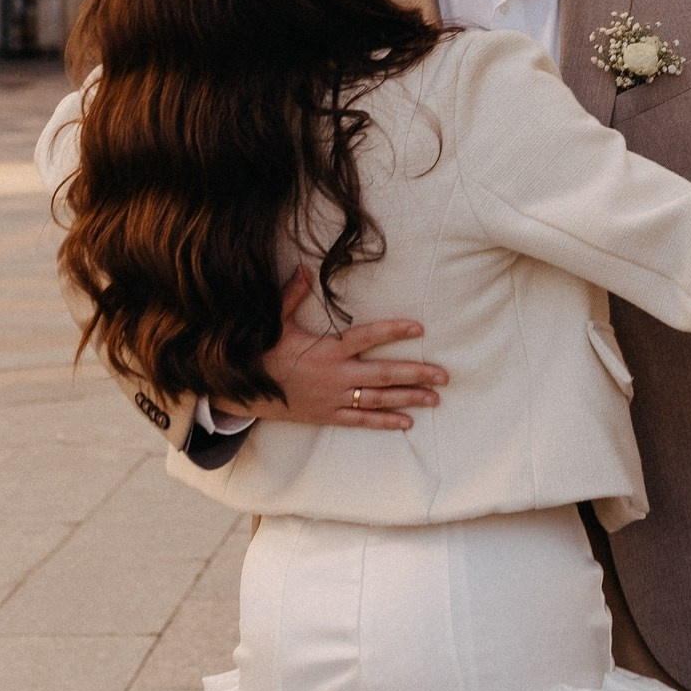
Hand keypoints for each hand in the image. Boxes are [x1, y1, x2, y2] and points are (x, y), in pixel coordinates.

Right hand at [210, 266, 449, 432]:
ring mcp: (335, 398)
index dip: (394, 331)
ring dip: (409, 398)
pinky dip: (385, 421)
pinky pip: (362, 420)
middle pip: (384, 374)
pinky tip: (407, 422)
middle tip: (444, 375)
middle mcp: (337, 375)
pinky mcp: (329, 415)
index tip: (420, 328)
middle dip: (417, 374)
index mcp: (328, 349)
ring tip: (436, 398)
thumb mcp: (276, 322)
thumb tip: (303, 268)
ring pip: (379, 400)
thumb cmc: (265, 353)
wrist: (245, 392)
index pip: (368, 337)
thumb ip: (292, 295)